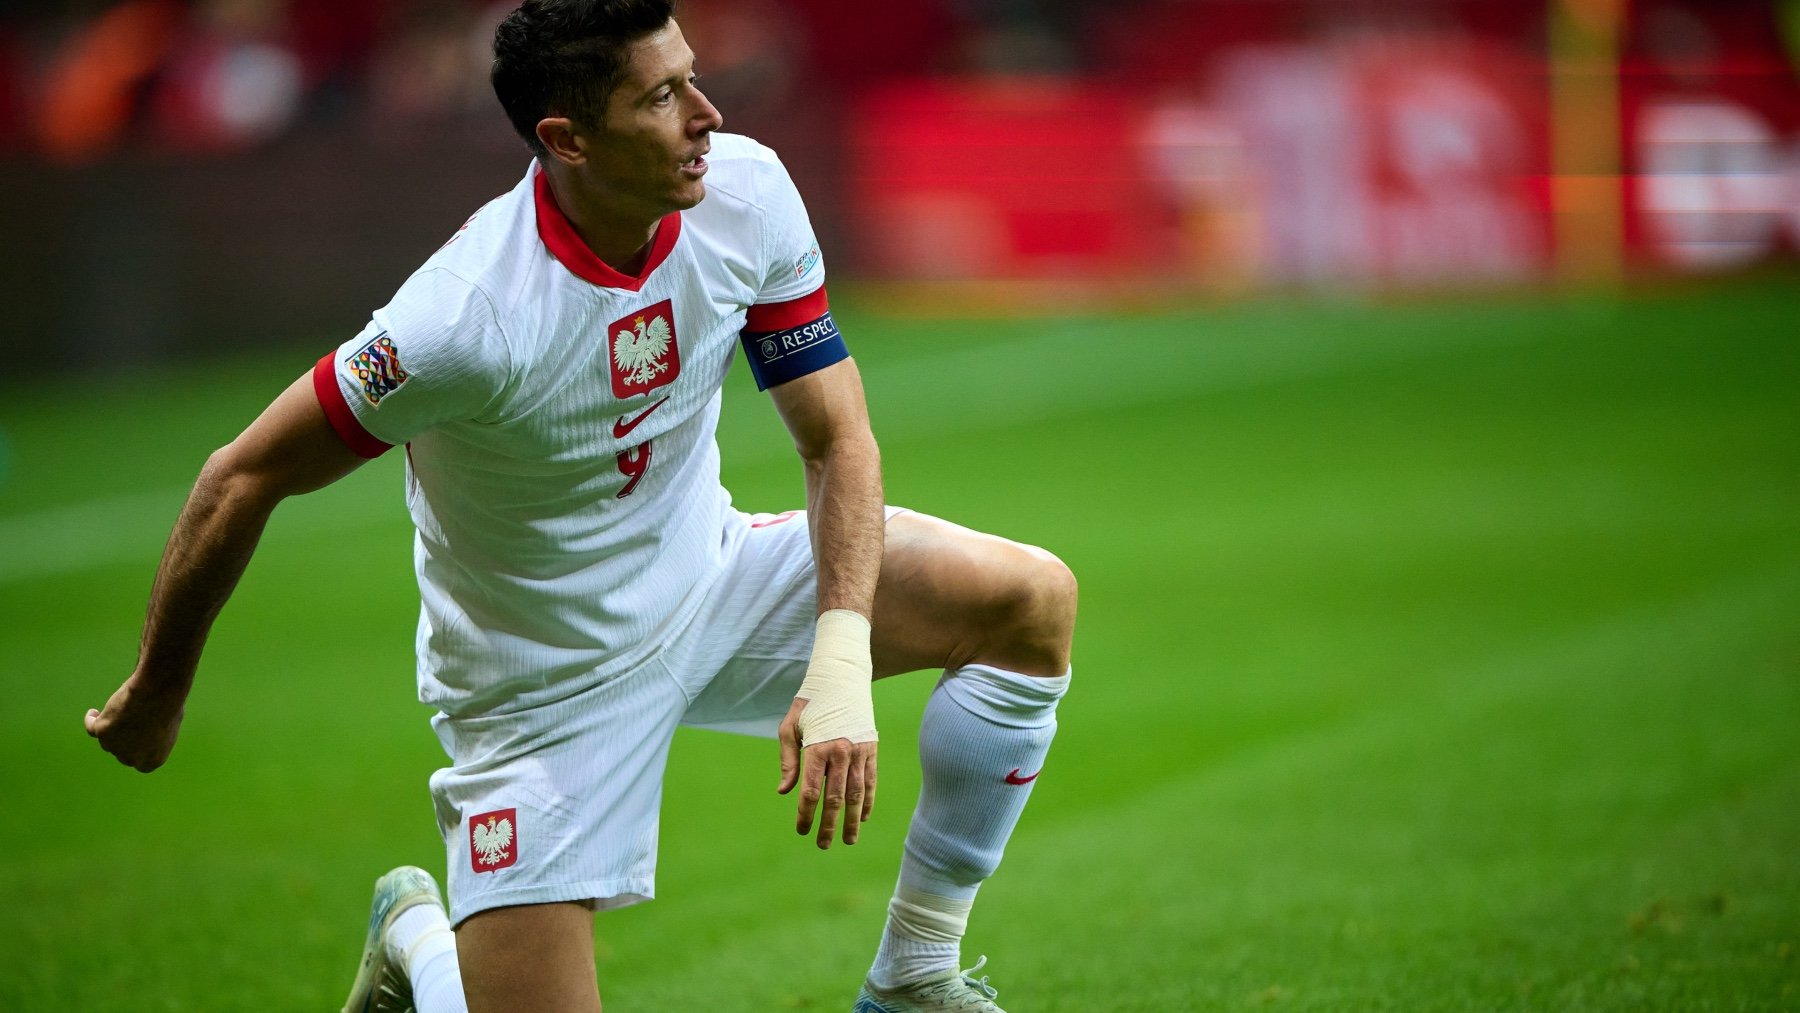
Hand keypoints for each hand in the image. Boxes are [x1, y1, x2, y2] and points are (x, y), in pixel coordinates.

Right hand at [85, 675, 185, 772]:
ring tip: (118, 710)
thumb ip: (155, 735)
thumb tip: (144, 731)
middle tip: (130, 723)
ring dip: (111, 728)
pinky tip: (93, 713)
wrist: (157, 694)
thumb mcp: (169, 725)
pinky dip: (90, 721)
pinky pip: (91, 728)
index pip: (140, 762)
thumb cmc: (168, 705)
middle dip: (125, 740)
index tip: (136, 742)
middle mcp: (132, 758)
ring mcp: (115, 747)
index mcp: (153, 759)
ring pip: (108, 739)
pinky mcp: (102, 732)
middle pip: (122, 752)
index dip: (137, 751)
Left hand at [778, 696, 877, 848]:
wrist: (842, 679)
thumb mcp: (790, 727)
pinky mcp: (872, 749)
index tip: (801, 830)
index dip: (805, 815)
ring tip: (848, 840)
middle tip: (823, 845)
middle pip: (835, 798)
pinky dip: (868, 801)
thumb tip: (784, 791)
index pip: (810, 791)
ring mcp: (860, 751)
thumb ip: (787, 760)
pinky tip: (862, 817)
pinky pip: (871, 781)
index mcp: (817, 748)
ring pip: (856, 794)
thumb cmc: (810, 704)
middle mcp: (841, 752)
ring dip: (852, 820)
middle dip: (829, 825)